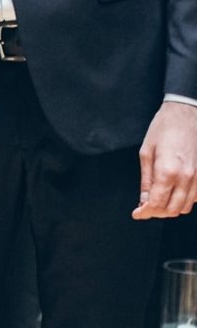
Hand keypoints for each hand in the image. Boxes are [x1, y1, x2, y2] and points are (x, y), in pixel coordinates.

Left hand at [133, 102, 196, 219]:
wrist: (186, 114)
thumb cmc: (163, 129)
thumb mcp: (146, 152)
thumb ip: (146, 180)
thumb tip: (143, 200)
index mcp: (168, 171)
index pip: (157, 203)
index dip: (145, 212)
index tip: (137, 214)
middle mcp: (187, 178)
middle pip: (173, 210)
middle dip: (157, 213)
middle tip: (145, 208)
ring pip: (186, 206)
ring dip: (170, 208)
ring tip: (158, 200)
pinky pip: (196, 198)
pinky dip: (184, 200)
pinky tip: (173, 192)